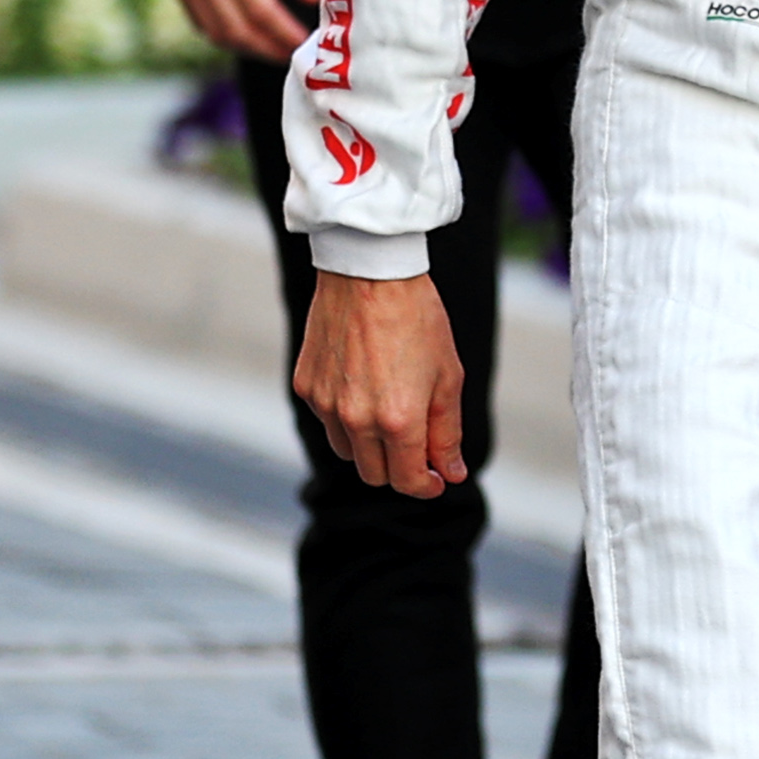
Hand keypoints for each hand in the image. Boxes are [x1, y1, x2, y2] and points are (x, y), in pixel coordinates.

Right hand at [159, 0, 317, 57]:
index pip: (261, 11)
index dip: (285, 34)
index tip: (306, 45)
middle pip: (237, 30)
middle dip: (269, 49)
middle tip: (294, 55)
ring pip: (217, 32)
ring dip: (248, 47)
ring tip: (275, 49)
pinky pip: (201, 21)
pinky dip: (225, 34)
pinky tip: (248, 33)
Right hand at [295, 269, 469, 498]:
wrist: (369, 272)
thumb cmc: (417, 318)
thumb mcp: (447, 376)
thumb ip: (447, 432)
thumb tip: (452, 473)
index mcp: (398, 422)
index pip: (408, 481)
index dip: (426, 486)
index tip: (436, 478)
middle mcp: (357, 420)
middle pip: (375, 475)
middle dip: (399, 467)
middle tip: (417, 443)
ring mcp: (326, 405)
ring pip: (348, 451)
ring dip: (370, 445)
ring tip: (389, 407)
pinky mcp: (306, 386)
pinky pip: (327, 420)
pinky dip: (345, 417)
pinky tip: (362, 383)